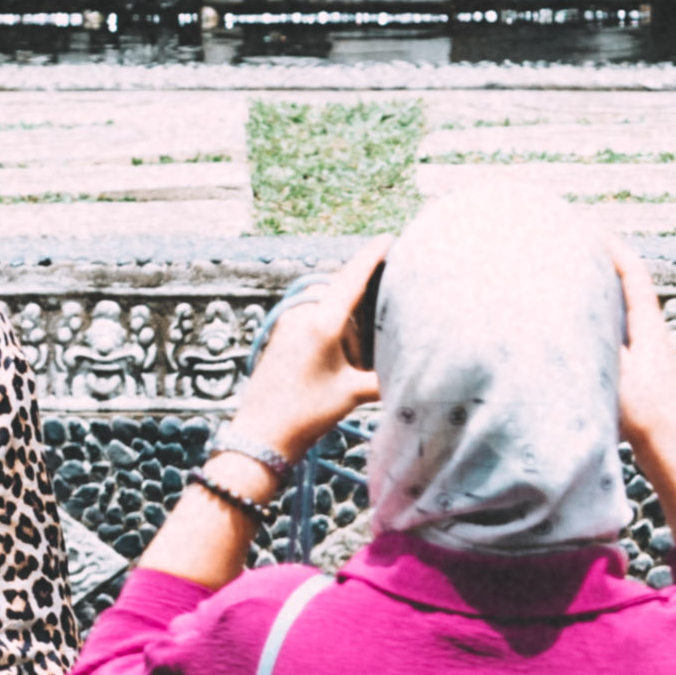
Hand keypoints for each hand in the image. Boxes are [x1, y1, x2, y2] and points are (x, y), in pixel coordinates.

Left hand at [228, 249, 382, 459]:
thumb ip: (385, 378)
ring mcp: (288, 325)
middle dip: (365, 288)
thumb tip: (415, 372)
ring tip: (371, 327)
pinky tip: (346, 343)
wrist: (260, 436)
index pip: (351, 278)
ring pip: (328, 306)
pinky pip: (314, 318)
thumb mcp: (352, 394)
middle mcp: (302, 316)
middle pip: (341, 290)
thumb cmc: (305, 414)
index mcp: (321, 322)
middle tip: (391, 288)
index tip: (387, 239)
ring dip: (349, 314)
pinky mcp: (282, 338)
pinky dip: (335, 324)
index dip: (371, 256)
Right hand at [608, 235, 675, 538]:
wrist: (673, 456)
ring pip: (628, 314)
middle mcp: (656, 337)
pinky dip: (606, 323)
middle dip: (608, 267)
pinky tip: (589, 336)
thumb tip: (574, 314)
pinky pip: (625, 336)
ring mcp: (654, 357)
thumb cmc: (645, 419)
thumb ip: (597, 342)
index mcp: (650, 329)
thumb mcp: (614, 373)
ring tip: (579, 285)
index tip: (593, 231)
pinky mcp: (648, 376)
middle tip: (580, 251)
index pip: (634, 276)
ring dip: (607, 295)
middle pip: (633, 290)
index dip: (614, 250)